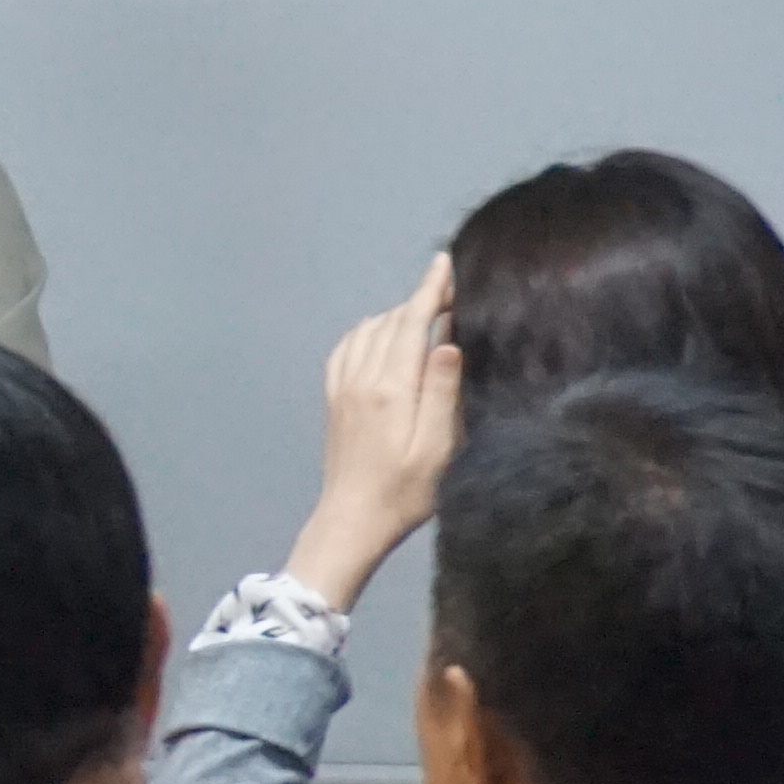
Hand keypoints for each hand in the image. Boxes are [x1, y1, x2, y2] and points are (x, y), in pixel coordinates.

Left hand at [285, 254, 461, 610]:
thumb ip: (442, 392)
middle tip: (450, 292)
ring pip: (367, 331)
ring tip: (426, 313)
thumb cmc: (406, 490)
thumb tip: (446, 342)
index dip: (429, 290)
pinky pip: (346, 349)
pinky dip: (367, 332)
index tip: (445, 263)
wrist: (353, 519)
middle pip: (390, 322)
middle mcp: (361, 379)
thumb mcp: (439, 446)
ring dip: (395, 315)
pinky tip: (381, 335)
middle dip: (419, 301)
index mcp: (391, 388)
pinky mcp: (333, 399)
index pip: (411, 323)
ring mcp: (342, 388)